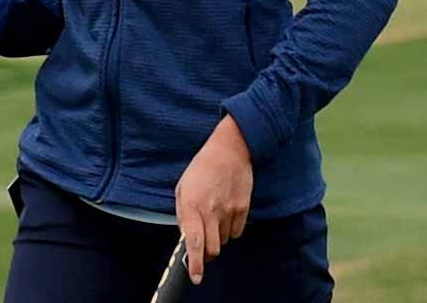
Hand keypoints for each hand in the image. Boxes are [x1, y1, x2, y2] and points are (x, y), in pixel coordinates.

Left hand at [175, 114, 253, 284]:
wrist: (230, 150)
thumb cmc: (202, 167)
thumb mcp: (182, 187)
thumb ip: (183, 215)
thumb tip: (186, 237)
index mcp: (192, 205)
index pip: (194, 242)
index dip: (195, 263)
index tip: (195, 276)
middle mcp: (212, 210)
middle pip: (212, 249)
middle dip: (206, 253)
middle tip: (202, 246)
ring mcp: (230, 210)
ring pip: (225, 241)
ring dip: (218, 238)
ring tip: (214, 218)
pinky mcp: (244, 208)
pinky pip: (237, 232)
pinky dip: (230, 230)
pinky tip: (226, 215)